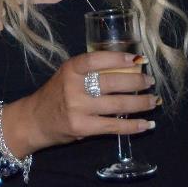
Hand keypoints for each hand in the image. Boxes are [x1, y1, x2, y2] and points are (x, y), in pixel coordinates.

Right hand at [12, 51, 157, 153]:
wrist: (34, 120)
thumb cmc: (56, 93)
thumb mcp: (68, 74)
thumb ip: (90, 70)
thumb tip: (127, 66)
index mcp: (70, 69)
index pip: (96, 60)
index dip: (118, 58)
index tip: (137, 59)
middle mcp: (73, 87)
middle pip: (111, 83)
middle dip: (136, 82)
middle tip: (150, 81)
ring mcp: (77, 109)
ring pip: (116, 105)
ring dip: (140, 103)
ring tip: (153, 100)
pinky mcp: (82, 128)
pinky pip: (113, 126)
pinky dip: (132, 126)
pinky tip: (146, 124)